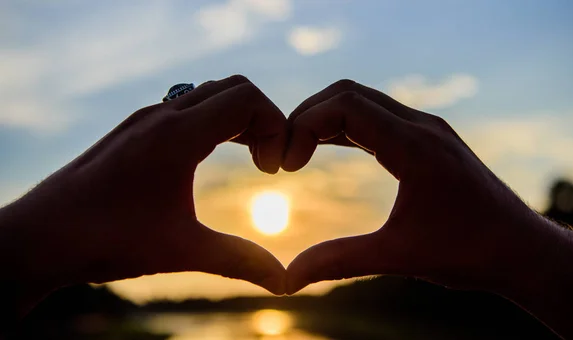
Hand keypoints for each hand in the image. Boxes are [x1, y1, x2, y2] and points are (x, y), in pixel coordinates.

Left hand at [1, 75, 286, 314]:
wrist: (40, 236)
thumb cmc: (107, 239)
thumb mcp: (181, 250)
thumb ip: (239, 260)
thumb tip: (283, 281)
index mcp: (177, 135)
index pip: (246, 98)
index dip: (275, 127)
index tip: (272, 169)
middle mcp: (162, 115)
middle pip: (233, 88)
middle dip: (262, 119)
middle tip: (266, 163)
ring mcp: (145, 118)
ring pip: (209, 94)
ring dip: (237, 119)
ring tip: (248, 159)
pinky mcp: (134, 129)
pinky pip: (186, 106)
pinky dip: (213, 122)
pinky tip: (212, 156)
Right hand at [283, 79, 550, 293]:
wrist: (521, 249)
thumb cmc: (468, 252)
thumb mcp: (398, 257)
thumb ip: (339, 261)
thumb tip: (287, 279)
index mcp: (415, 146)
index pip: (345, 106)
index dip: (303, 126)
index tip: (287, 166)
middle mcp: (422, 126)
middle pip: (348, 93)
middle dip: (307, 116)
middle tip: (284, 154)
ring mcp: (427, 128)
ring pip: (363, 100)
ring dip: (326, 119)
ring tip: (297, 151)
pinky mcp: (428, 138)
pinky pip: (378, 116)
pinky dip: (346, 125)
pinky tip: (327, 147)